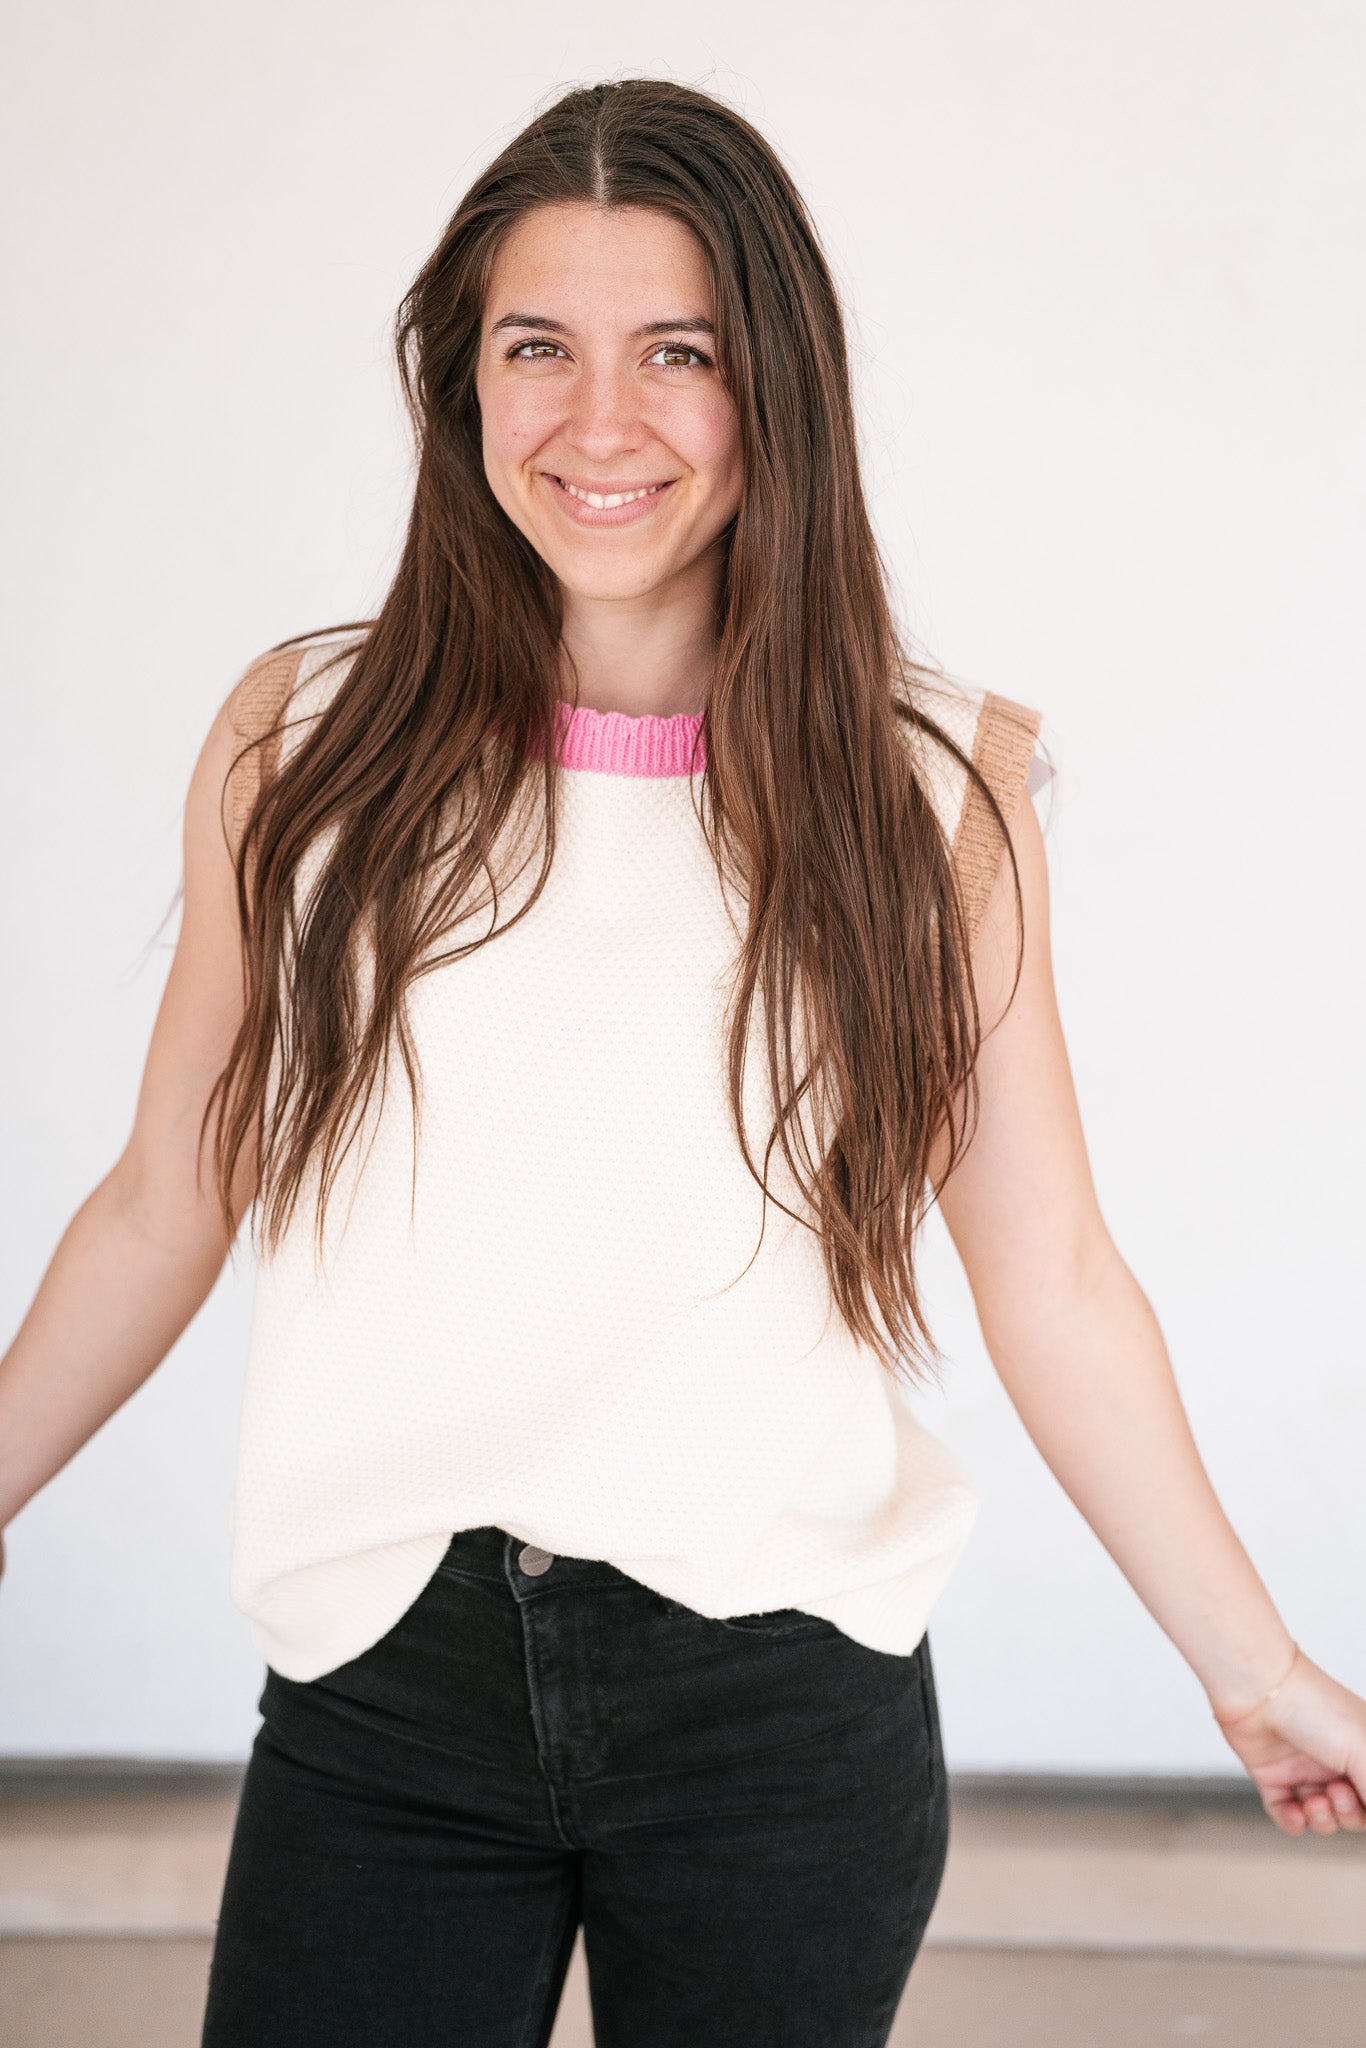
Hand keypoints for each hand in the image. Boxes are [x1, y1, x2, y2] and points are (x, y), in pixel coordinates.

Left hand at [1214, 1650, 1365, 1834]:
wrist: (1256, 1689)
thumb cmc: (1314, 1706)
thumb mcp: (1364, 1750)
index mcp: (1362, 1748)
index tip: (1361, 1798)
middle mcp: (1335, 1760)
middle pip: (1353, 1812)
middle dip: (1348, 1814)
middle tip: (1336, 1792)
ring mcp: (1303, 1769)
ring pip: (1322, 1817)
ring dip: (1322, 1819)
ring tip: (1314, 1800)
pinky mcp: (1272, 1776)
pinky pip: (1286, 1814)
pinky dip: (1292, 1821)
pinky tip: (1295, 1812)